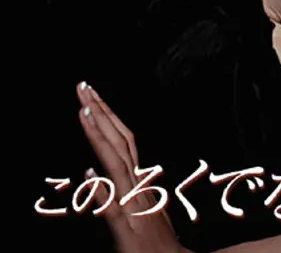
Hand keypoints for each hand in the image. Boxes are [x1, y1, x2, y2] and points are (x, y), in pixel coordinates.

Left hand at [77, 83, 189, 252]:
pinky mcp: (129, 231)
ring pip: (116, 165)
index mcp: (137, 180)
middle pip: (119, 142)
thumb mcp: (138, 210)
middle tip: (83, 86)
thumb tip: (89, 170)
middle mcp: (136, 186)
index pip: (122, 139)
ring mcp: (134, 205)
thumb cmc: (154, 243)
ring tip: (84, 111)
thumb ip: (116, 190)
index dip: (107, 114)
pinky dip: (104, 189)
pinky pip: (115, 208)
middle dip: (101, 112)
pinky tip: (90, 173)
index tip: (90, 94)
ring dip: (100, 137)